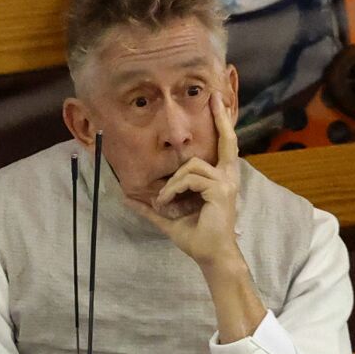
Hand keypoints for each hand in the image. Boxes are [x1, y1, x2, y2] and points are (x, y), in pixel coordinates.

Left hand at [125, 90, 242, 270]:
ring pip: (192, 166)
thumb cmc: (196, 237)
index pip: (224, 146)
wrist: (211, 256)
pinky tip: (168, 202)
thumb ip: (150, 206)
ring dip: (172, 183)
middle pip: (228, 141)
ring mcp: (226, 183)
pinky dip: (174, 189)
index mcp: (220, 178)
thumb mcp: (168, 217)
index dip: (222, 124)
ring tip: (164, 200)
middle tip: (215, 97)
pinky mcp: (220, 190)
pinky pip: (190, 178)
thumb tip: (126, 197)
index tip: (216, 102)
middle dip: (222, 118)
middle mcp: (228, 176)